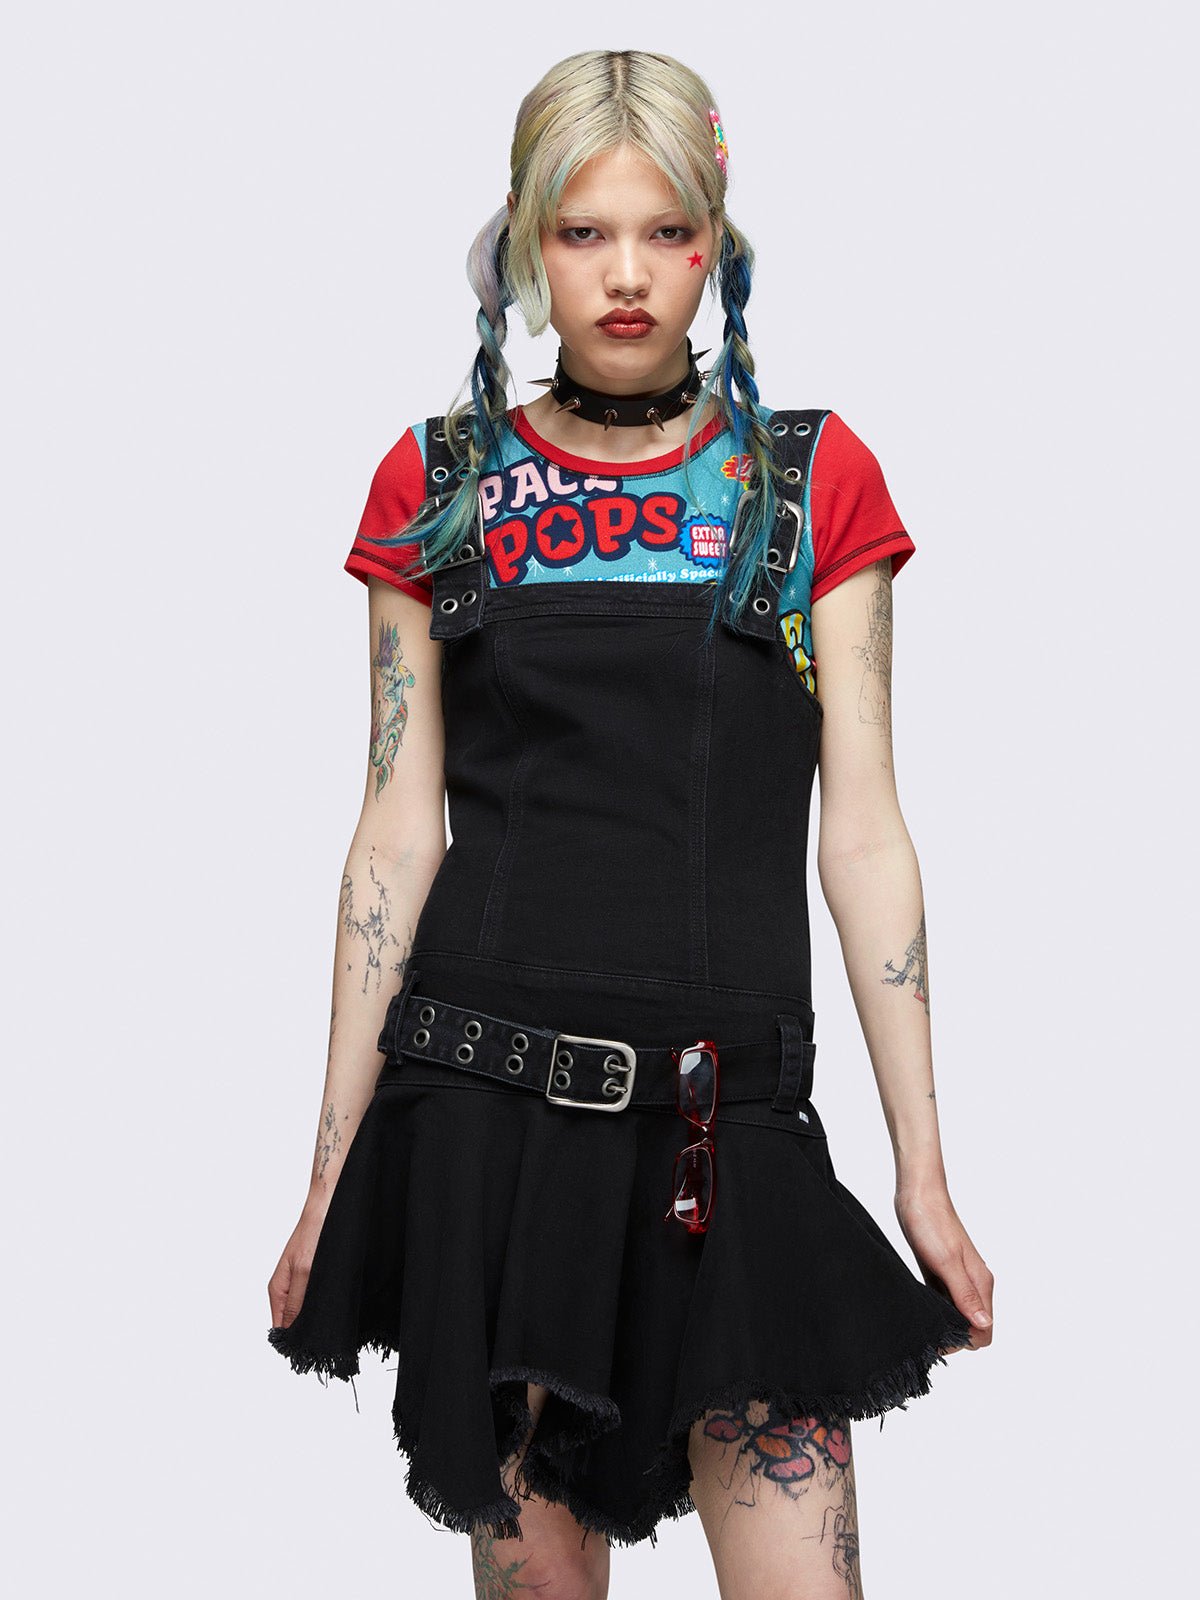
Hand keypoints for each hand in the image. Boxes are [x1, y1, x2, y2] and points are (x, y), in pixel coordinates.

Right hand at [267, 1204, 327, 1329]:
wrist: (328, 1208)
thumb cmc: (314, 1234)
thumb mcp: (305, 1272)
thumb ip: (297, 1303)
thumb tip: (290, 1331)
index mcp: (278, 1290)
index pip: (279, 1327)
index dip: (293, 1338)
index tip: (310, 1343)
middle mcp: (286, 1288)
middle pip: (291, 1320)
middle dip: (307, 1327)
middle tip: (325, 1330)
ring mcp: (299, 1281)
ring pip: (305, 1309)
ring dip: (317, 1313)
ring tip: (331, 1313)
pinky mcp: (312, 1275)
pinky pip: (314, 1297)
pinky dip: (324, 1301)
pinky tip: (335, 1300)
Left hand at [894, 1185, 993, 1350]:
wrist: (918, 1193)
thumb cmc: (931, 1222)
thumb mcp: (946, 1261)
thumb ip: (965, 1294)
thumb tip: (983, 1325)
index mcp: (980, 1282)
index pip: (985, 1330)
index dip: (966, 1340)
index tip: (940, 1338)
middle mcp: (974, 1282)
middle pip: (973, 1325)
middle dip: (954, 1335)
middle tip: (926, 1331)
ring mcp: (958, 1276)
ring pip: (958, 1313)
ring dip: (944, 1322)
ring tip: (921, 1320)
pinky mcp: (941, 1270)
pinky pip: (944, 1300)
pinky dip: (935, 1308)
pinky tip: (919, 1305)